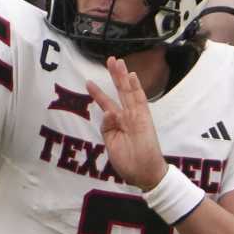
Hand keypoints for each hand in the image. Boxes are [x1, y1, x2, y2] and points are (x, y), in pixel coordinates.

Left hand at [85, 56, 167, 190]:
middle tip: (110, 60)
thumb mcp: (111, 145)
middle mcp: (127, 116)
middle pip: (119, 92)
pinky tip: (132, 75)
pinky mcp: (145, 118)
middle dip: (114, 76)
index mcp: (117, 124)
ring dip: (123, 77)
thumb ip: (107, 128)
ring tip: (118, 61)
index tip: (88, 82)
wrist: (144, 173)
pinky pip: (140, 100)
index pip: (106, 104)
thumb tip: (107, 111)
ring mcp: (136, 116)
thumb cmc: (129, 162)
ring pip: (129, 92)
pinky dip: (136, 88)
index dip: (97, 93)